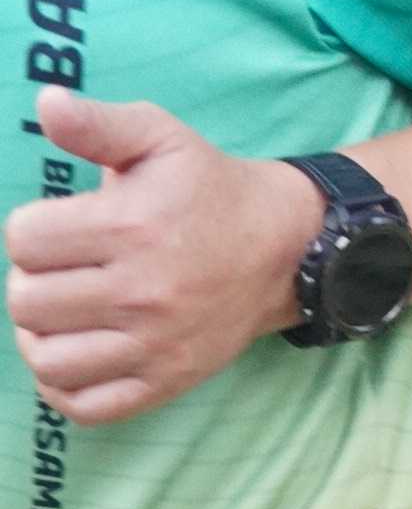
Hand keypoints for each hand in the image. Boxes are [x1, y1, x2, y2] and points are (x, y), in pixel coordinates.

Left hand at [6, 91, 321, 425]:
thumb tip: (46, 103)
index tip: (66, 226)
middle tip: (69, 267)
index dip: (34, 228)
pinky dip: (64, 384)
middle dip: (35, 278)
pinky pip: (84, 404)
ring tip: (65, 310)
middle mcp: (143, 290)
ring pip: (45, 356)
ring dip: (42, 331)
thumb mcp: (162, 139)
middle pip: (25, 299)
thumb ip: (98, 123)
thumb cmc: (211, 189)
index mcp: (132, 227)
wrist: (288, 248)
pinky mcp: (166, 380)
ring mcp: (155, 343)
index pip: (24, 238)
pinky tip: (75, 351)